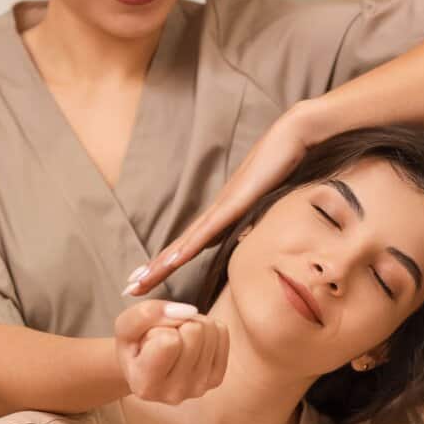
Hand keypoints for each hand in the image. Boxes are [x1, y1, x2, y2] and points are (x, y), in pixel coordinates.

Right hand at [114, 300, 228, 404]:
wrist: (142, 366)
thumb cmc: (132, 345)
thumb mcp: (125, 325)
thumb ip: (146, 314)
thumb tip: (189, 311)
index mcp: (146, 385)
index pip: (170, 341)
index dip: (159, 328)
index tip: (149, 340)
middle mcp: (174, 393)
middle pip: (194, 331)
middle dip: (178, 323)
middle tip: (163, 336)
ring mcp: (198, 388)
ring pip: (210, 330)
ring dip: (192, 324)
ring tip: (176, 339)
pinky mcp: (215, 379)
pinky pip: (222, 333)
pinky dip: (207, 329)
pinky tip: (191, 342)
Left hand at [124, 105, 312, 295]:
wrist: (293, 135)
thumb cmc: (282, 166)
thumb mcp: (266, 204)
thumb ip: (251, 221)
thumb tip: (241, 238)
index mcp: (222, 215)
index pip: (189, 246)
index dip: (167, 264)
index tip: (147, 280)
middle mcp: (216, 211)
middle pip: (179, 247)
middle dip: (153, 269)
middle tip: (129, 288)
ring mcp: (222, 206)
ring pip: (186, 242)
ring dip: (161, 264)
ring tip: (139, 282)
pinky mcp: (234, 202)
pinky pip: (208, 230)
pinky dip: (189, 247)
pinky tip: (173, 262)